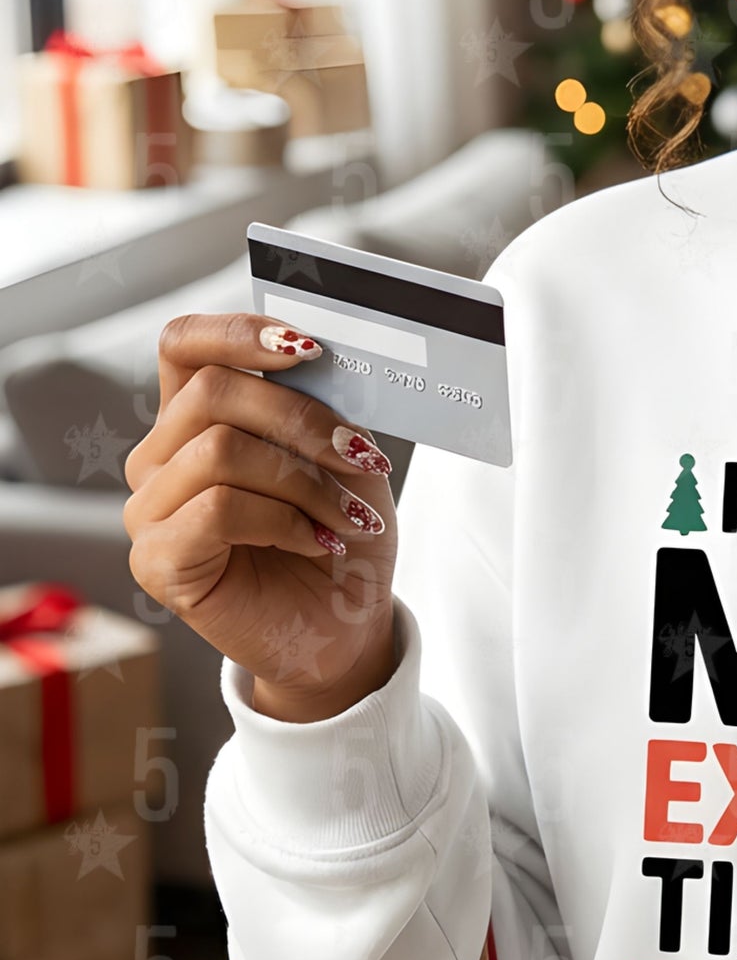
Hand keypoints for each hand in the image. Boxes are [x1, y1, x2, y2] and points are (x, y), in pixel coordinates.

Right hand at [124, 313, 399, 713]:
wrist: (341, 628)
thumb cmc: (339, 537)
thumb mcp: (341, 458)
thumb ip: (320, 405)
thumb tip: (322, 352)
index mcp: (197, 417)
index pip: (186, 343)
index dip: (241, 331)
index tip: (310, 348)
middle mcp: (160, 457)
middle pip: (214, 392)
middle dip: (305, 421)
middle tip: (364, 458)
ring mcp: (148, 508)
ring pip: (220, 450)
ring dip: (306, 482)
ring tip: (349, 516)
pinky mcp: (155, 559)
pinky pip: (218, 508)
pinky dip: (285, 522)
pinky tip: (317, 543)